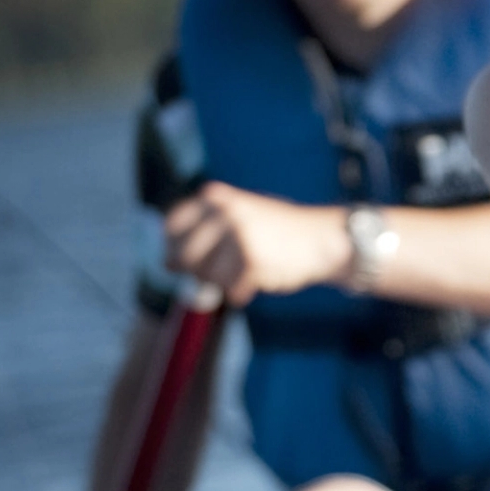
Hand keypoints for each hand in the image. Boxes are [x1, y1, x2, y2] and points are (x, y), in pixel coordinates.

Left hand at [162, 182, 349, 303]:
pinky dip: (239, 292)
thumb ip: (202, 235)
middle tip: (221, 272)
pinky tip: (252, 284)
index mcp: (217, 198)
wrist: (323, 238)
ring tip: (241, 275)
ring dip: (221, 283)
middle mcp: (224, 212)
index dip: (174, 248)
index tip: (187, 260)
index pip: (173, 226)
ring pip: (207, 275)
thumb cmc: (278, 231)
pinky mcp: (253, 259)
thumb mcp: (238, 218)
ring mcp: (239, 234)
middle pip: (185, 255)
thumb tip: (165, 264)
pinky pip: (231, 288)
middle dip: (199, 271)